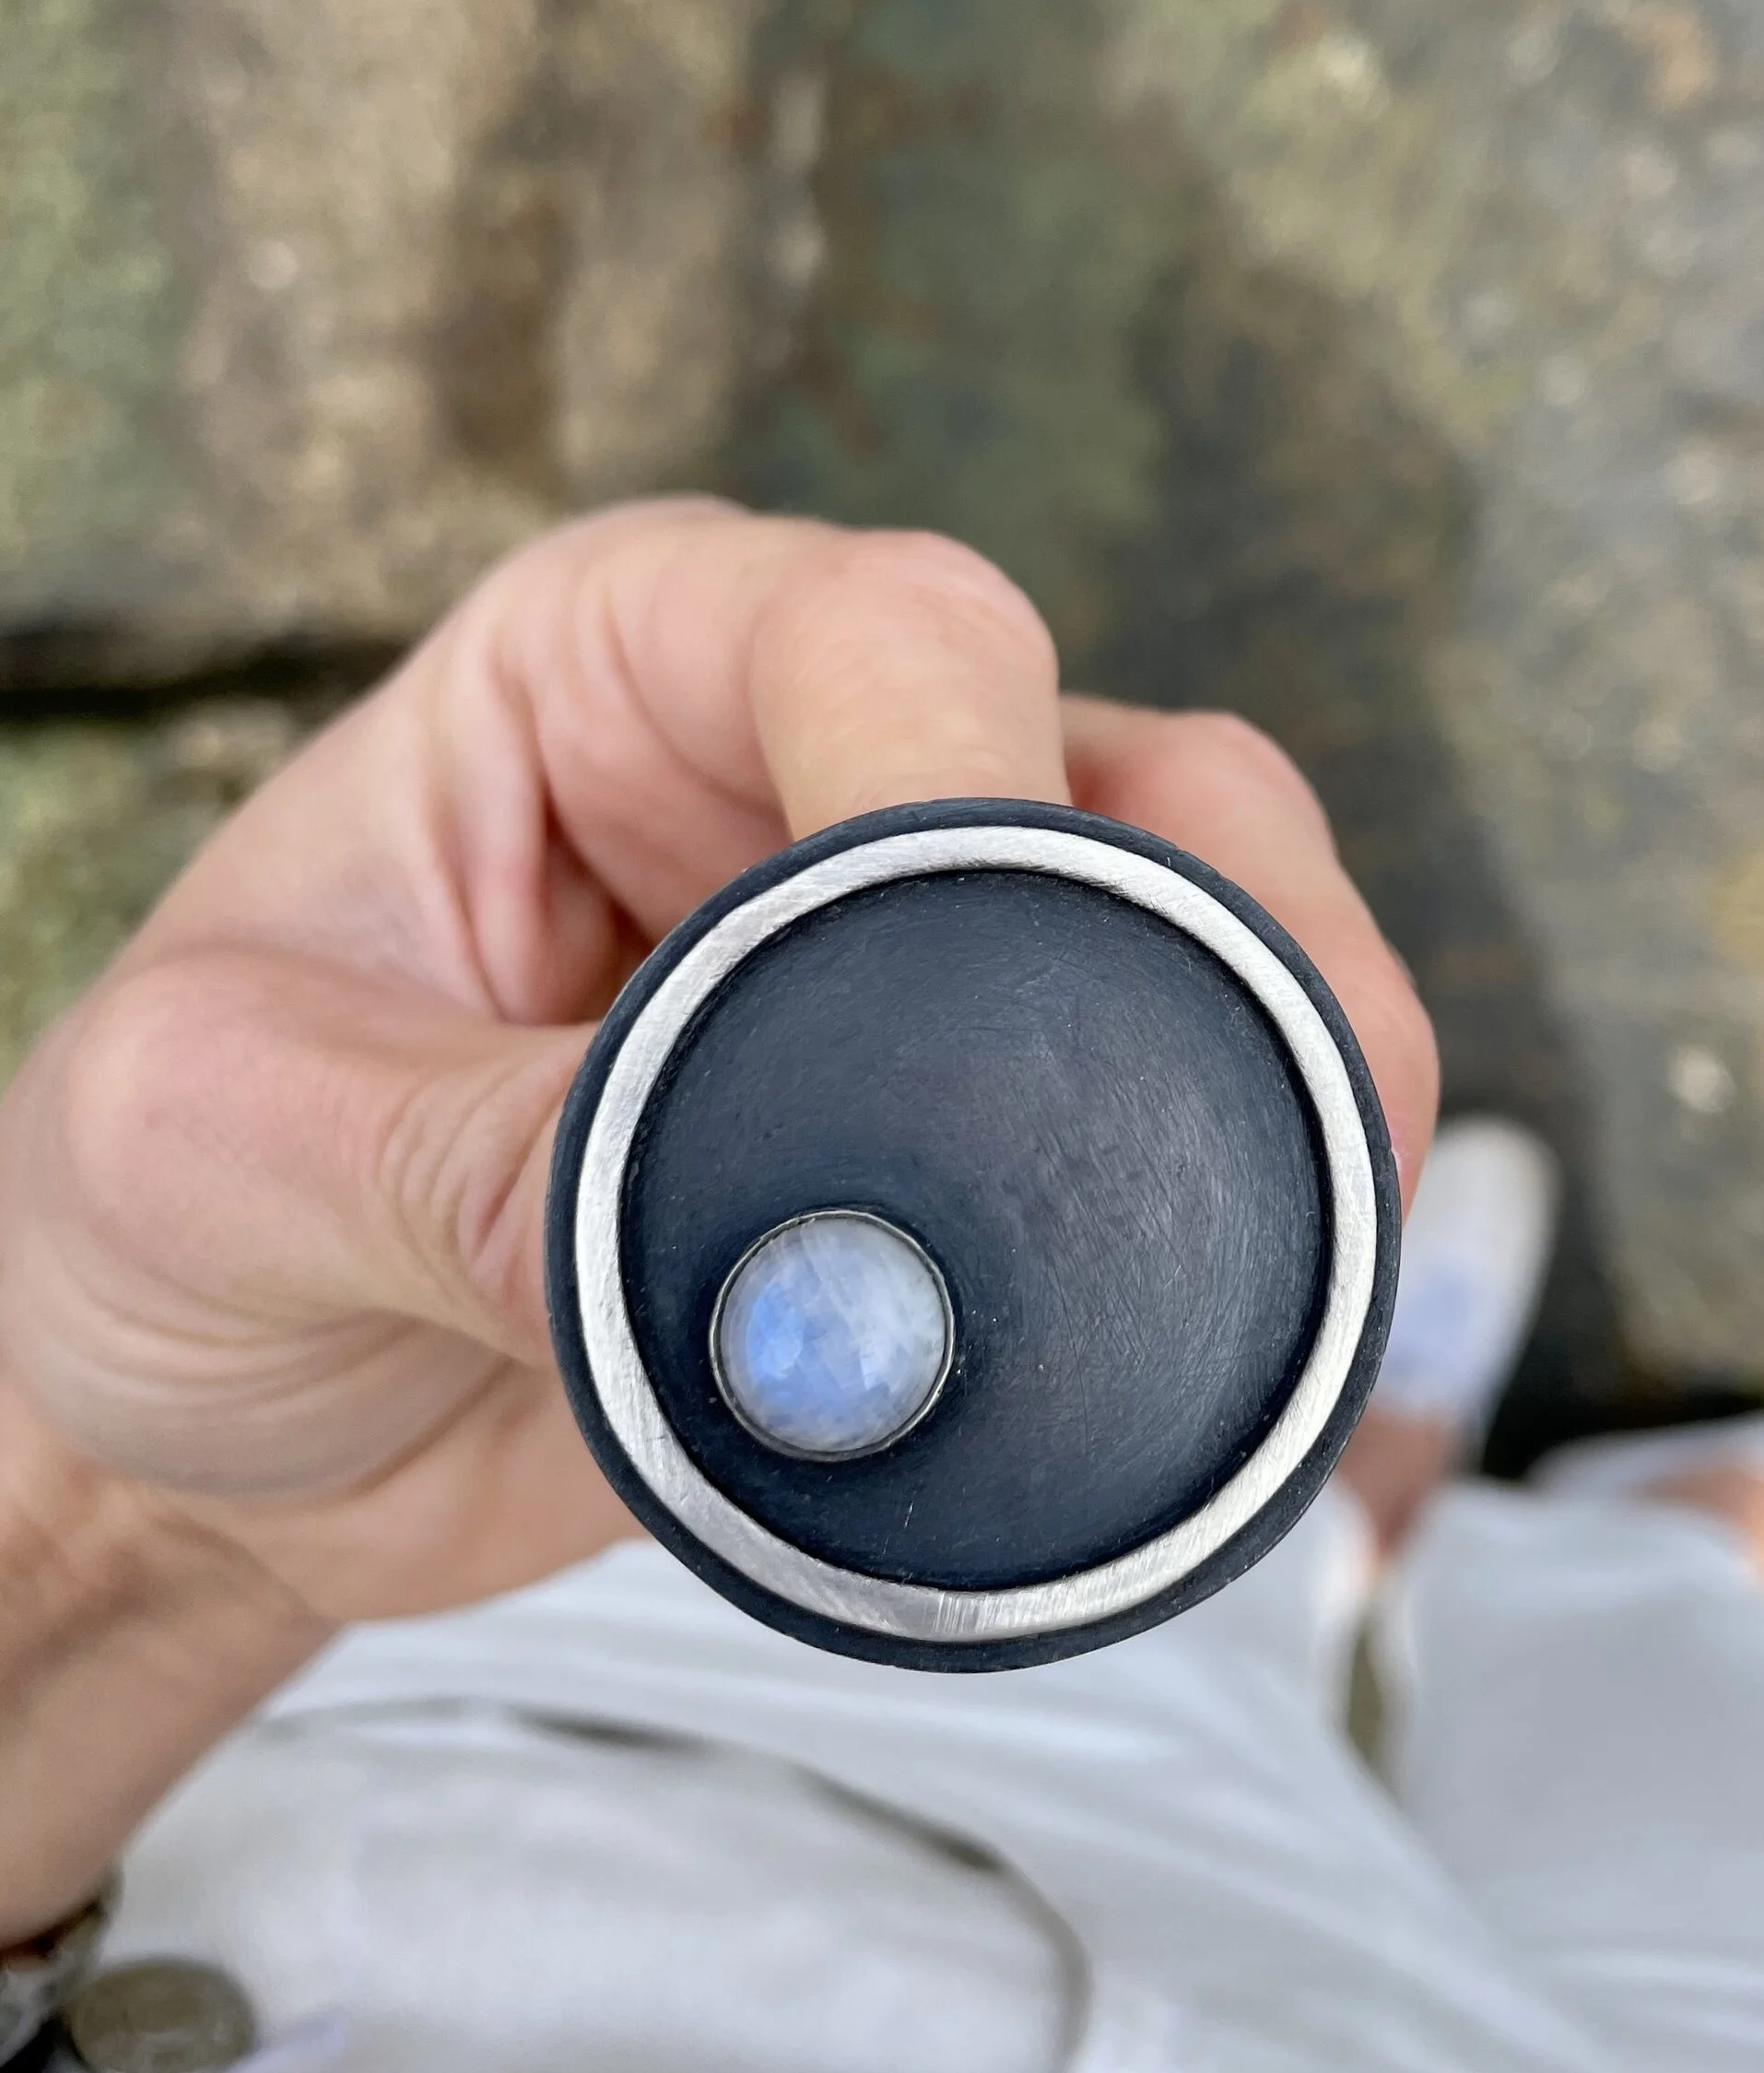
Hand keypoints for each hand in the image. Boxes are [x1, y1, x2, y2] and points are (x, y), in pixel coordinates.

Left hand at [0, 504, 1435, 1926]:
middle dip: (1216, 945)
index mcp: (617, 662)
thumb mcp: (209, 1149)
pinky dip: (1244, 1222)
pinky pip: (1198, 1133)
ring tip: (1271, 1248)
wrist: (227, 1438)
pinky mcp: (989, 1137)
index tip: (970, 1011)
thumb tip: (748, 1267)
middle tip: (1228, 1144)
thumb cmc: (168, 1214)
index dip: (969, 789)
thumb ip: (453, 1167)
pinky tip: (1226, 1323)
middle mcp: (806, 770)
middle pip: (1128, 769)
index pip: (888, 635)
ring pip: (1227, 933)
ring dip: (1285, 1084)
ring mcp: (928, 959)